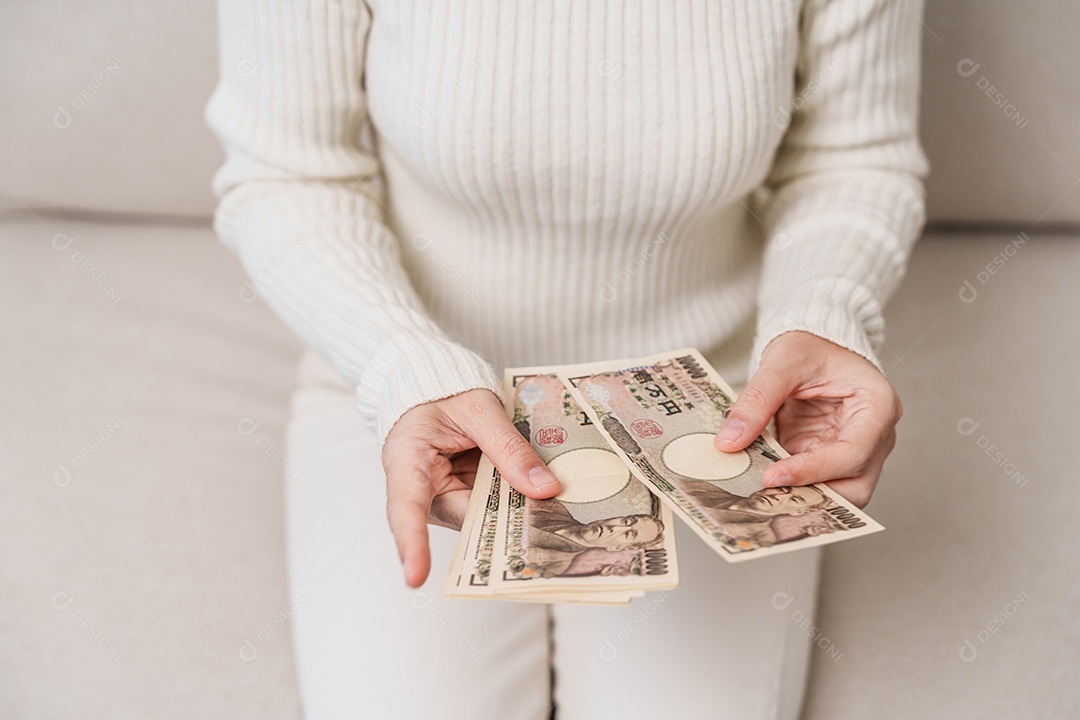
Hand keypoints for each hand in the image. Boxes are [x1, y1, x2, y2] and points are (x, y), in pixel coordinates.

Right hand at [382, 389, 561, 587]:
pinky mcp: (463, 496)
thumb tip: (543, 489)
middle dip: (502, 524)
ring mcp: (443, 496)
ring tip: (551, 503)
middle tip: (546, 522)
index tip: (415, 577)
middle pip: (461, 519)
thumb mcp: (479, 409)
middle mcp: (420, 489)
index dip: (412, 544)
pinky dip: (515, 502)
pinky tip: (542, 498)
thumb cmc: (443, 391)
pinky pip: (492, 507)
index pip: (405, 509)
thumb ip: (509, 447)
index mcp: (406, 461)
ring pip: (482, 517)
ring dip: (514, 512)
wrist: (436, 385)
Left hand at [713, 330, 901, 507]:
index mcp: (877, 406)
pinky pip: (815, 484)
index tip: (772, 476)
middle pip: (854, 487)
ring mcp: (856, 452)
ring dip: (800, 497)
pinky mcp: (830, 459)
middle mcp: (875, 436)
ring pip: (837, 494)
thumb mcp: (781, 363)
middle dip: (811, 497)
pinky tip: (759, 486)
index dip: (813, 471)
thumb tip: (729, 442)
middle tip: (765, 498)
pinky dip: (790, 487)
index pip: (852, 454)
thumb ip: (757, 401)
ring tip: (757, 494)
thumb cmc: (810, 345)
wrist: (814, 342)